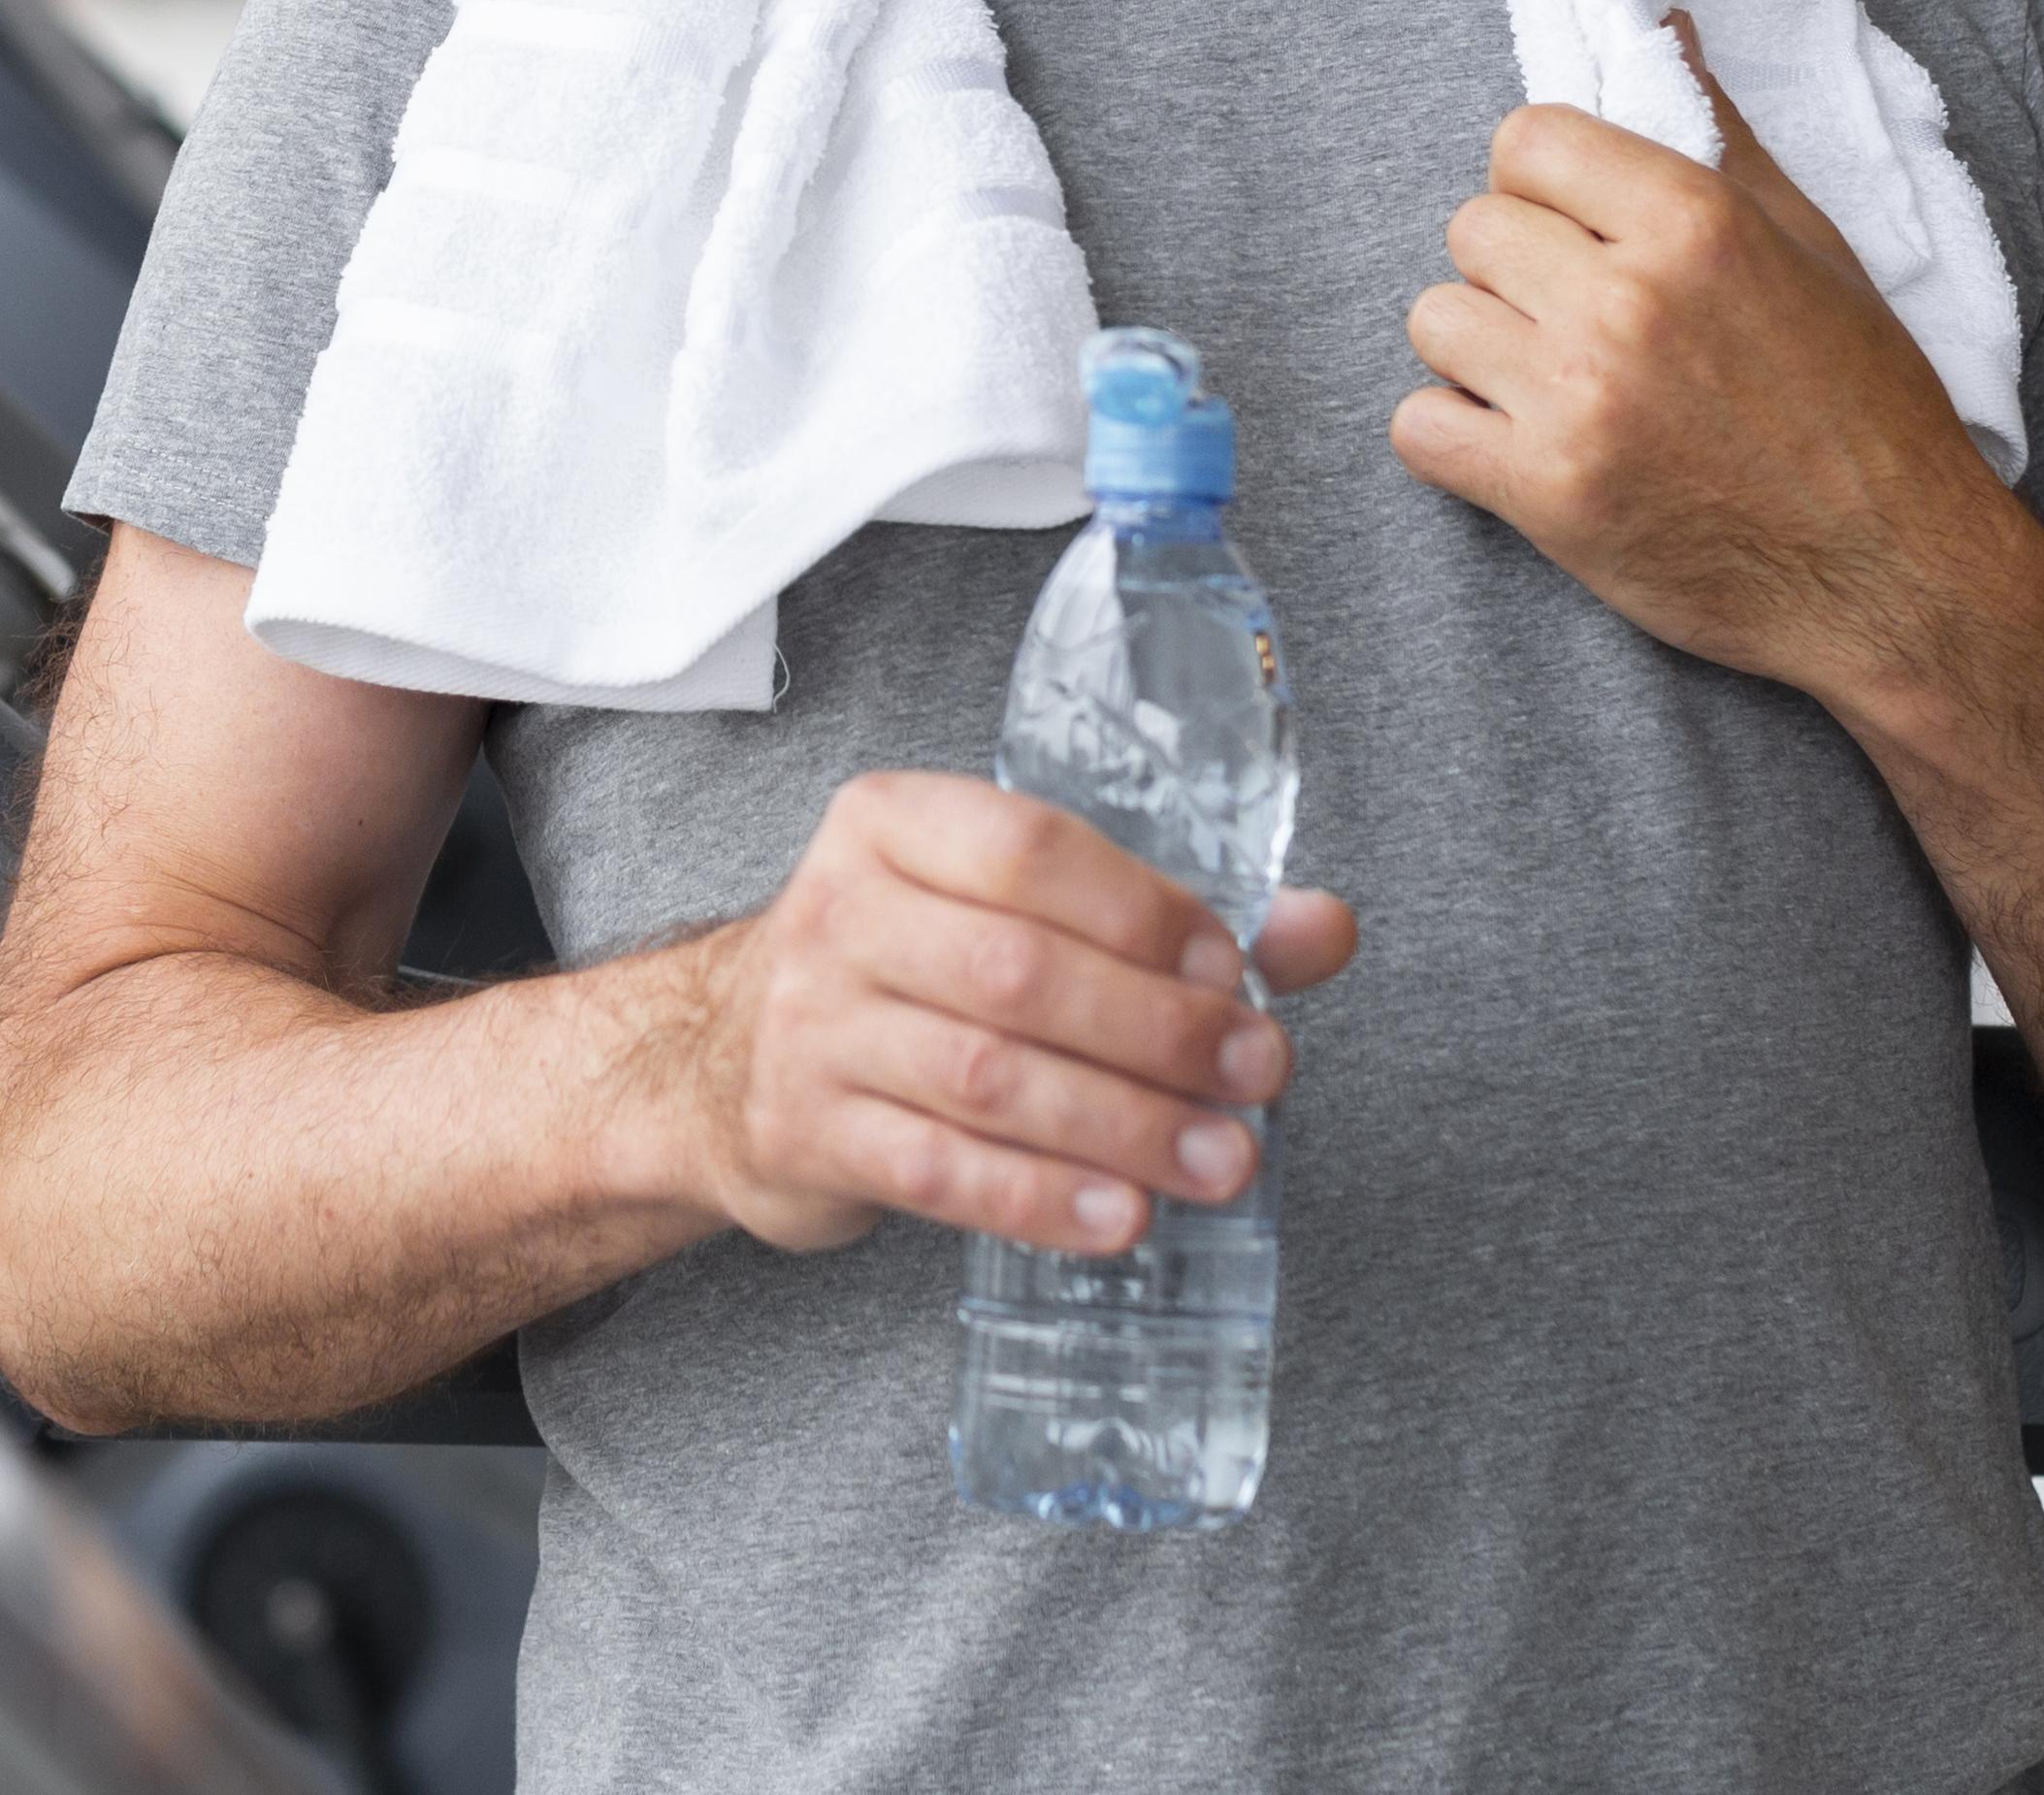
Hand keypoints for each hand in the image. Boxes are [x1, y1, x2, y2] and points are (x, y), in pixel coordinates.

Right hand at [658, 770, 1358, 1257]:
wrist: (719, 1062)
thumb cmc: (904, 973)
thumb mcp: (1004, 913)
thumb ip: (1165, 918)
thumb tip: (1324, 929)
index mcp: (894, 824)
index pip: (1027, 848)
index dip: (1141, 910)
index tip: (1235, 967)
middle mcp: (839, 912)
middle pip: (1017, 970)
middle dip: (1156, 1030)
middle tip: (1256, 1076)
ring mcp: (813, 1027)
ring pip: (986, 1077)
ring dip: (1121, 1127)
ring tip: (1221, 1161)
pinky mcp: (805, 1132)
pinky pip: (938, 1171)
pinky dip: (1039, 1200)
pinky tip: (1119, 1219)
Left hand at [1392, 15, 2043, 709]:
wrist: (1895, 575)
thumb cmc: (1863, 406)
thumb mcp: (1813, 246)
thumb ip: (1720, 135)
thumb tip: (1665, 27)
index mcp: (1695, 223)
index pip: (1525, 139)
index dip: (1542, 183)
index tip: (1577, 229)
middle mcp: (1628, 301)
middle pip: (1472, 228)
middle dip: (1513, 269)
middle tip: (1574, 319)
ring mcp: (1581, 400)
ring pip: (1435, 320)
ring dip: (1477, 351)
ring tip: (1548, 383)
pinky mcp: (1549, 495)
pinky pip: (1417, 427)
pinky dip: (1452, 438)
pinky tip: (1517, 446)